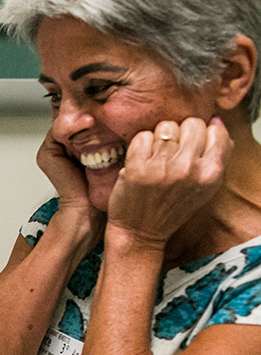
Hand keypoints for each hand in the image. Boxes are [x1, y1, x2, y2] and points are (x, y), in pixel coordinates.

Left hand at [107, 116, 231, 247]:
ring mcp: (162, 168)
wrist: (140, 233)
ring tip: (156, 158)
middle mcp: (189, 169)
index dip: (202, 135)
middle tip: (172, 152)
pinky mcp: (137, 168)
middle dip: (182, 133)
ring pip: (166, 127)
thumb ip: (217, 156)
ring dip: (159, 139)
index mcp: (211, 173)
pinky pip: (142, 136)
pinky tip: (140, 161)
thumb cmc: (173, 207)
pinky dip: (140, 145)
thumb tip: (216, 121)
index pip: (215, 130)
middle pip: (192, 123)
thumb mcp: (205, 187)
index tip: (191, 147)